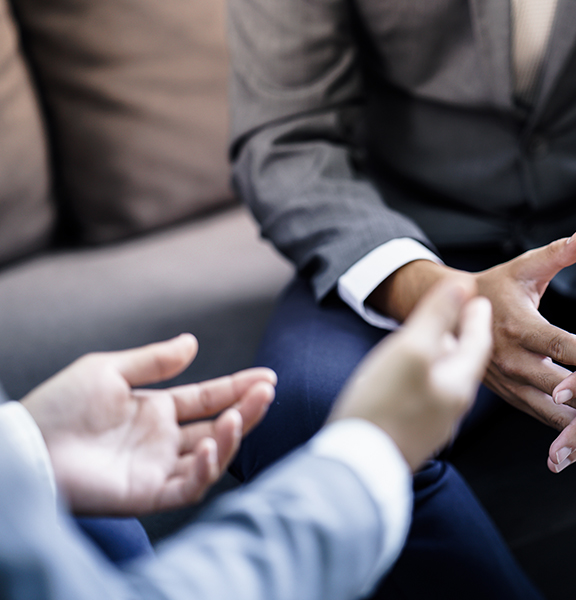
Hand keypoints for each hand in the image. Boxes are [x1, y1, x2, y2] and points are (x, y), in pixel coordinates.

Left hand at [21, 334, 275, 514]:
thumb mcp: (109, 370)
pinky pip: (188, 488)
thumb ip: (154, 361)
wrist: (27, 443)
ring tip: (237, 416)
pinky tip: (207, 446)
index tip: (266, 377)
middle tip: (266, 391)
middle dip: (246, 410)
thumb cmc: (59, 405)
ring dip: (231, 438)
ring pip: (210, 458)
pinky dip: (204, 470)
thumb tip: (192, 342)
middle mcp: (163, 441)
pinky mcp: (147, 494)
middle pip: (218, 427)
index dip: (238, 388)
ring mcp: (158, 468)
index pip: (208, 399)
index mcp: (156, 411)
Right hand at [330, 279, 492, 469]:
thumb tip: (464, 285)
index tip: (477, 297)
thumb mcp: (412, 349)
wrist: (355, 468)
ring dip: (442, 356)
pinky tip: (408, 376)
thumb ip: (438, 316)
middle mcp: (451, 406)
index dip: (476, 316)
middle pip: (462, 362)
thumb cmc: (383, 406)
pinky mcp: (411, 434)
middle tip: (462, 315)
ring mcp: (431, 423)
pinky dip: (424, 376)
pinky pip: (425, 396)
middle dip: (463, 336)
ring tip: (434, 340)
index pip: (478, 342)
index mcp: (458, 383)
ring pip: (444, 379)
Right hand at [368, 237, 575, 457]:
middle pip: (558, 388)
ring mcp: (511, 383)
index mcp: (518, 326)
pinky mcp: (512, 396)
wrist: (450, 317)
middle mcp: (513, 361)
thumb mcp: (522, 268)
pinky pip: (543, 416)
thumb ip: (555, 255)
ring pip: (552, 412)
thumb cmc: (495, 288)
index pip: (557, 343)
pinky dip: (570, 431)